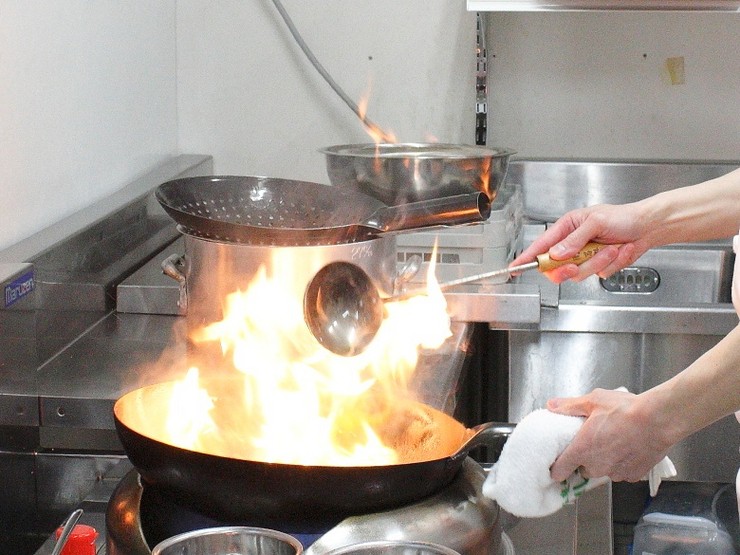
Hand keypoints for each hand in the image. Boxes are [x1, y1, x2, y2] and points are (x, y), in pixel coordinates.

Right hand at [511, 203, 653, 282]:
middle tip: (575, 266)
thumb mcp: (596, 222)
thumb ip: (575, 240)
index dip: (527, 257)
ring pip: (579, 273)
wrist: (648, 227)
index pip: (541, 245)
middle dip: (568, 268)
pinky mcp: (598, 266)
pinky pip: (598, 274)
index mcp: (566, 228)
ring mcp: (585, 257)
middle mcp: (573, 244)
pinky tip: (619, 251)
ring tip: (612, 248)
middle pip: (556, 267)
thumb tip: (558, 254)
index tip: (515, 268)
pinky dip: (611, 264)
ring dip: (598, 262)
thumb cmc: (624, 217)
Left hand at [547, 389, 671, 482]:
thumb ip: (569, 406)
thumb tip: (551, 406)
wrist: (658, 419)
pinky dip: (623, 463)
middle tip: (593, 440)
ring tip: (614, 441)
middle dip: (586, 458)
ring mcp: (615, 473)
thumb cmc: (624, 409)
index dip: (558, 467)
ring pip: (603, 470)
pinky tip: (628, 447)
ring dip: (605, 461)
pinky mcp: (633, 476)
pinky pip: (622, 472)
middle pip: (583, 469)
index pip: (560, 470)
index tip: (559, 463)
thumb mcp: (592, 401)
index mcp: (582, 450)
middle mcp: (596, 466)